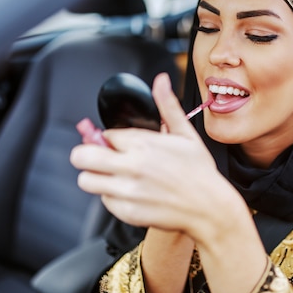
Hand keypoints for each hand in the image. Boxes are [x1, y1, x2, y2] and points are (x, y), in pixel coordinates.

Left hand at [71, 73, 242, 238]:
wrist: (209, 208)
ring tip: (114, 176)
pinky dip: (113, 197)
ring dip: (96, 176)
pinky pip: (104, 201)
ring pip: (87, 180)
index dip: (111, 139)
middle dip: (87, 154)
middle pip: (82, 156)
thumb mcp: (186, 134)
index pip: (106, 135)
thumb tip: (162, 80)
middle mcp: (131, 166)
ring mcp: (127, 190)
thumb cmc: (199, 171)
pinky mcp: (127, 212)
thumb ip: (168, 105)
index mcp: (143, 144)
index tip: (120, 145)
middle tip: (100, 157)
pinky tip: (132, 193)